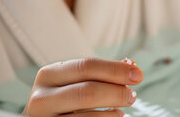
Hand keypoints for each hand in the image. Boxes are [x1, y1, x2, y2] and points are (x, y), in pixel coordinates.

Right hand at [22, 58, 142, 116]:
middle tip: (132, 95)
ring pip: (88, 116)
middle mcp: (41, 98)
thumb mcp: (74, 82)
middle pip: (87, 92)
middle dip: (116, 92)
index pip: (86, 66)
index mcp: (47, 75)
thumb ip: (100, 73)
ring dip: (113, 112)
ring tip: (122, 109)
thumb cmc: (63, 99)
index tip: (137, 74)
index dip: (114, 69)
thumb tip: (131, 66)